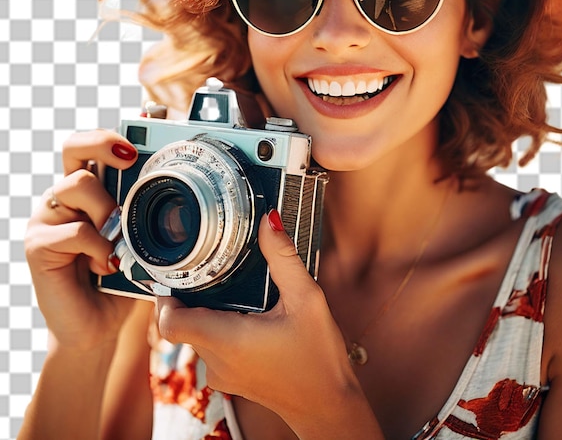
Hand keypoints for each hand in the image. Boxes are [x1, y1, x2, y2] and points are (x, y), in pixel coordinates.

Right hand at [24, 130, 138, 349]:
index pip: (93, 146)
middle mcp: (66, 197)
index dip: (113, 135)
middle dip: (103, 143)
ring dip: (107, 209)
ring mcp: (48, 218)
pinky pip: (72, 230)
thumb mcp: (144, 241)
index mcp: (92, 190)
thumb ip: (151, 216)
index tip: (140, 137)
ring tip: (119, 239)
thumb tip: (182, 191)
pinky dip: (96, 247)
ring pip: (76, 185)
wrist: (99, 326)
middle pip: (73, 146)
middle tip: (129, 158)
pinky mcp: (38, 246)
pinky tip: (105, 266)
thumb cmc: (123, 279)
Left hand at [156, 211, 365, 432]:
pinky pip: (211, 345)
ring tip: (235, 287)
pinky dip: (220, 325)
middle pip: (183, 321)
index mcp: (226, 340)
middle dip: (193, 293)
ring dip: (208, 309)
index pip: (170, 322)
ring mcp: (221, 373)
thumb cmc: (319, 358)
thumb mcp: (307, 299)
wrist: (328, 407)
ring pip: (197, 332)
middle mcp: (216, 361)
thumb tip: (268, 221)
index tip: (178, 271)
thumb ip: (283, 258)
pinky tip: (248, 313)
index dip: (166, 295)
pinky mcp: (230, 377)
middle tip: (213, 266)